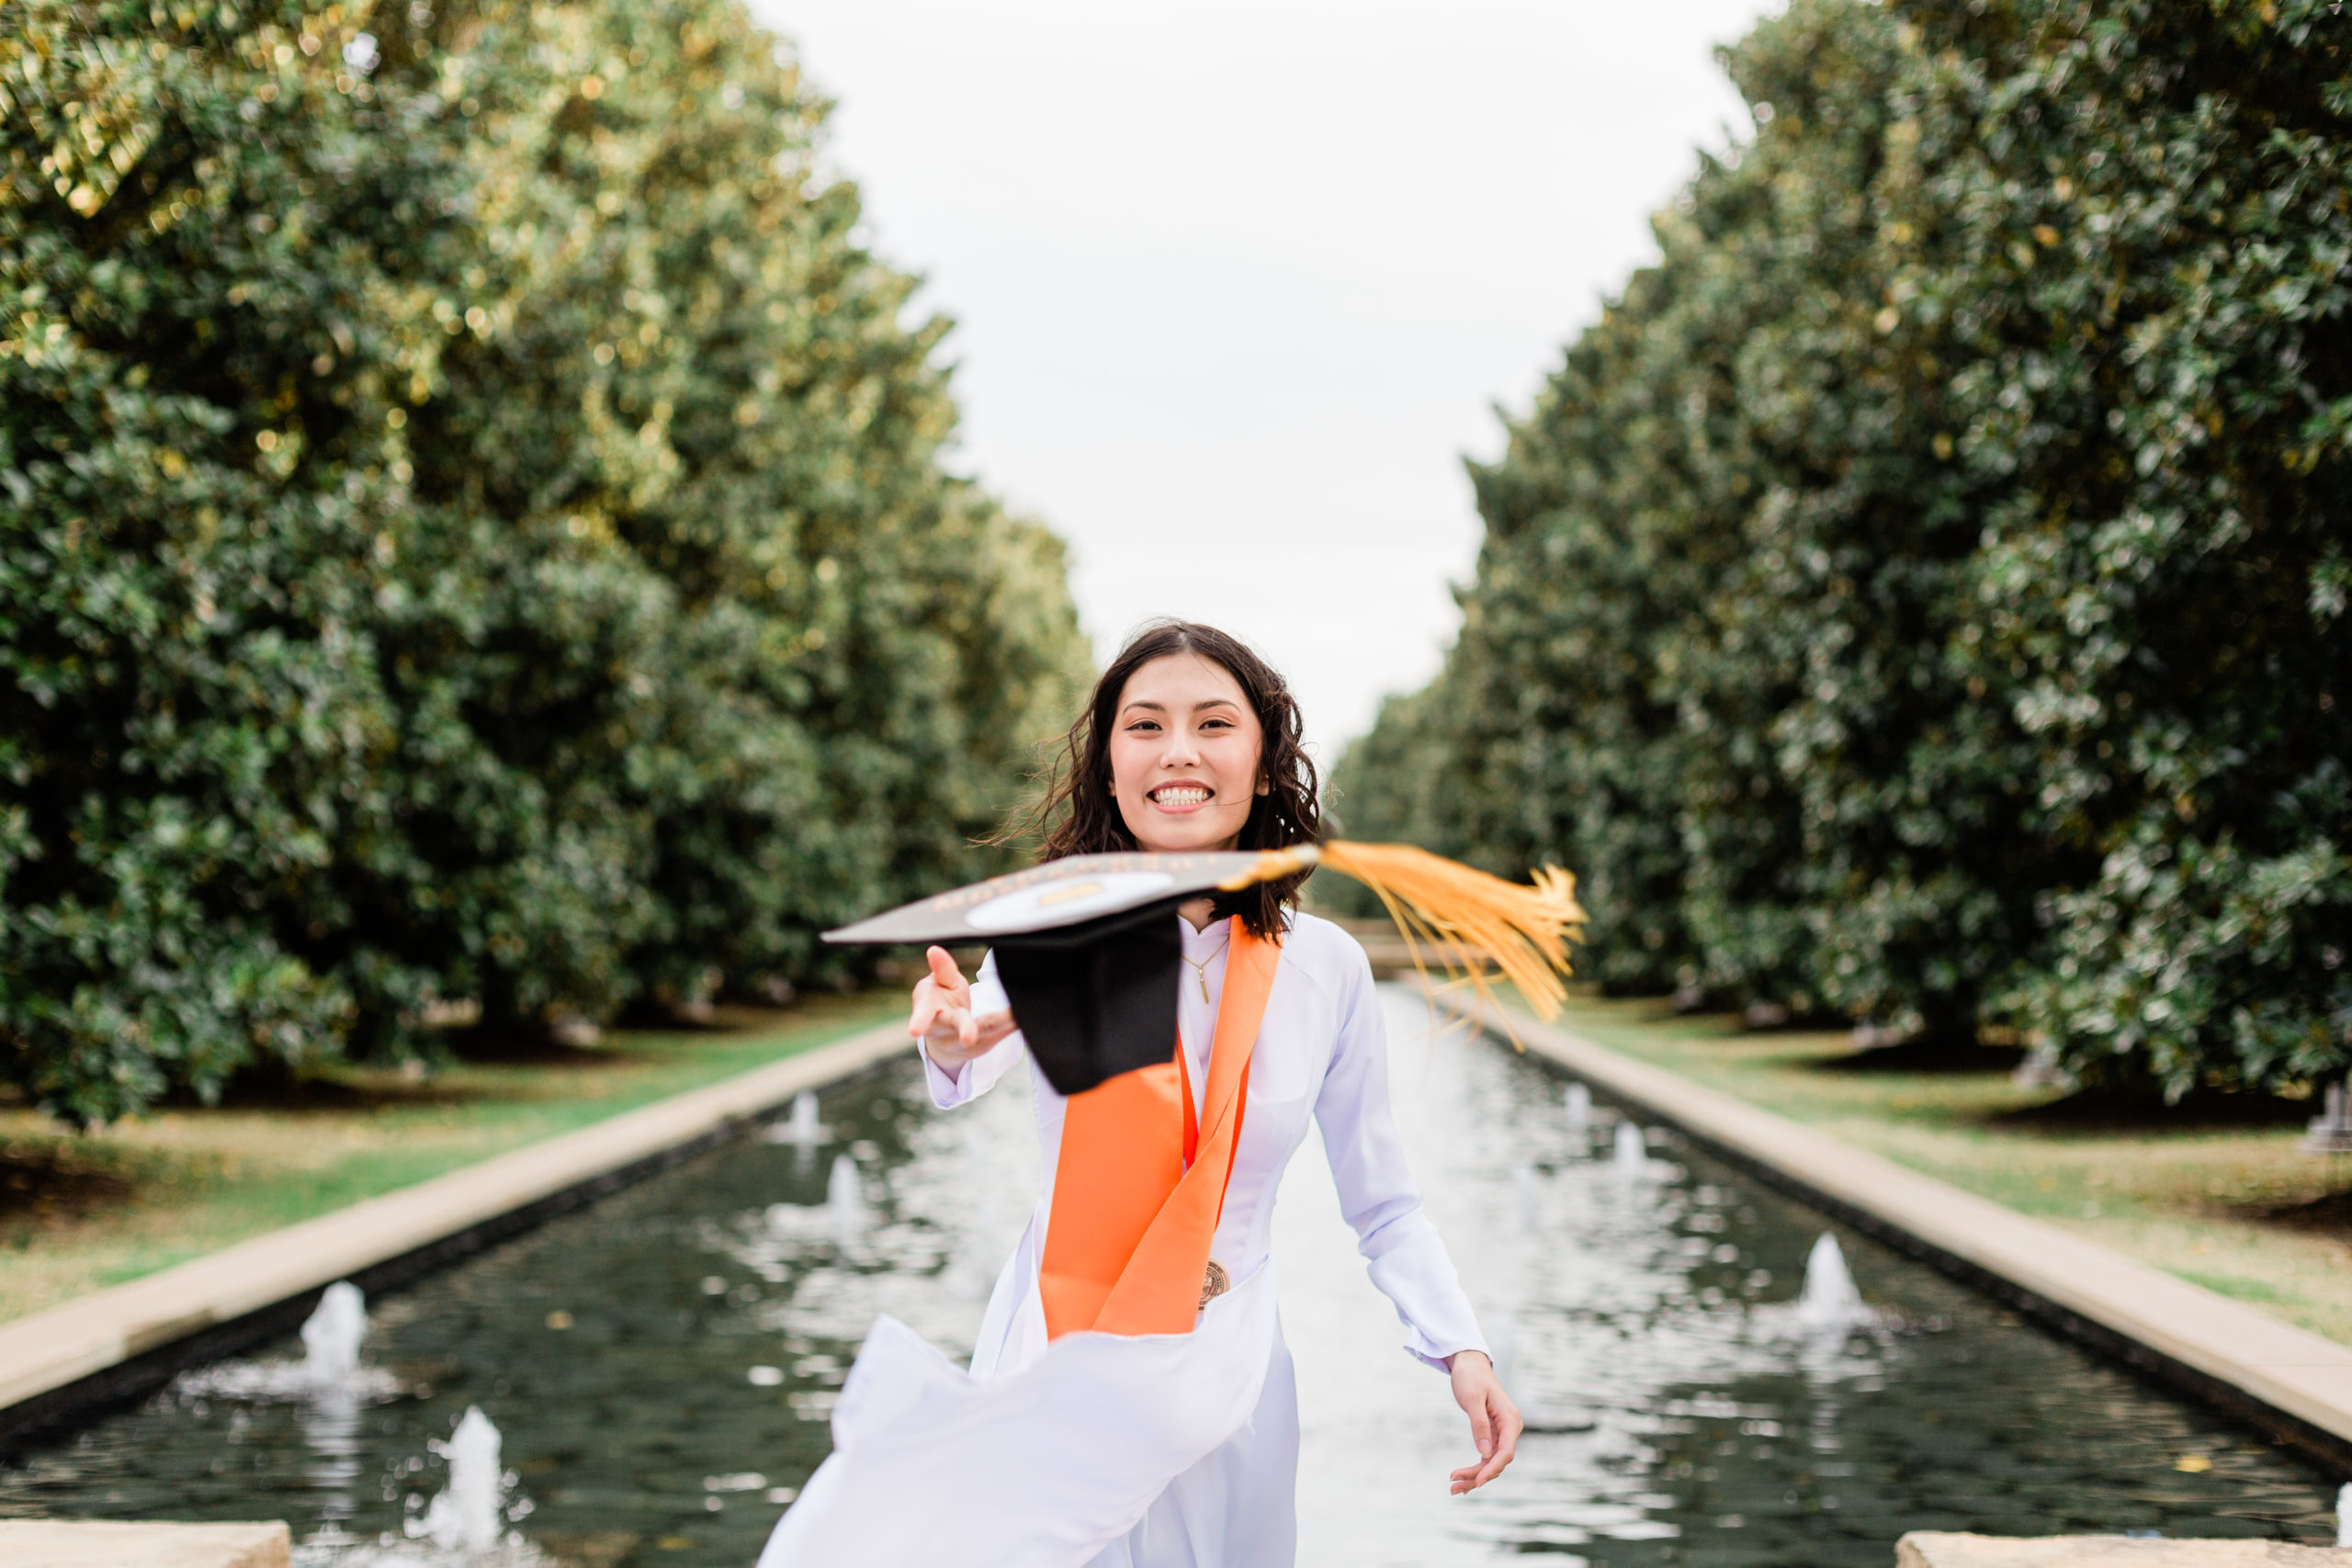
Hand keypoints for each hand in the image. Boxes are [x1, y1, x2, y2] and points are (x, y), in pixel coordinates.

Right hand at [909, 946, 1013, 1067]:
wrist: (945, 1032)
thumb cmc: (940, 999)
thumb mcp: (939, 984)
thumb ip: (942, 970)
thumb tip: (934, 950)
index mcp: (928, 1011)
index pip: (924, 1015)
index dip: (919, 1021)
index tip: (914, 1031)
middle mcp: (944, 1030)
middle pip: (955, 1027)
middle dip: (964, 1030)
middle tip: (969, 1037)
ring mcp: (963, 1042)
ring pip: (983, 1032)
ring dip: (1000, 1023)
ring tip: (1015, 1016)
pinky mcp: (981, 1046)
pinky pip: (997, 1036)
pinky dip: (1009, 1027)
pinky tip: (1020, 1020)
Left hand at [1445, 1350, 1519, 1494]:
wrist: (1469, 1363)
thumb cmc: (1471, 1377)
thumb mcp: (1472, 1398)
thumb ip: (1479, 1425)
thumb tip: (1485, 1453)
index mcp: (1510, 1419)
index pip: (1506, 1452)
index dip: (1492, 1469)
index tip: (1477, 1481)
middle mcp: (1510, 1428)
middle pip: (1498, 1461)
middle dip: (1478, 1476)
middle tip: (1453, 1486)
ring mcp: (1502, 1432)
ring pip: (1491, 1462)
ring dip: (1474, 1476)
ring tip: (1453, 1489)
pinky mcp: (1493, 1433)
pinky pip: (1486, 1456)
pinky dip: (1475, 1468)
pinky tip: (1463, 1481)